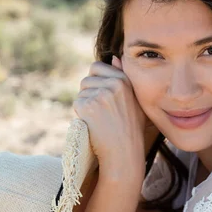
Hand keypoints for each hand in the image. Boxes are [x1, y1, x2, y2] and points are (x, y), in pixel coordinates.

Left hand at [73, 56, 146, 184]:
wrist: (124, 153)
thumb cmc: (131, 130)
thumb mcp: (135, 101)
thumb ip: (124, 77)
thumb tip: (114, 58)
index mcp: (125, 80)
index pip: (97, 67)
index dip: (96, 83)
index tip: (103, 100)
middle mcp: (113, 84)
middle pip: (86, 79)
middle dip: (88, 93)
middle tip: (100, 113)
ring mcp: (100, 94)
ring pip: (81, 92)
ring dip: (85, 104)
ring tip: (99, 120)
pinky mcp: (88, 106)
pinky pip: (76, 104)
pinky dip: (81, 115)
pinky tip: (93, 125)